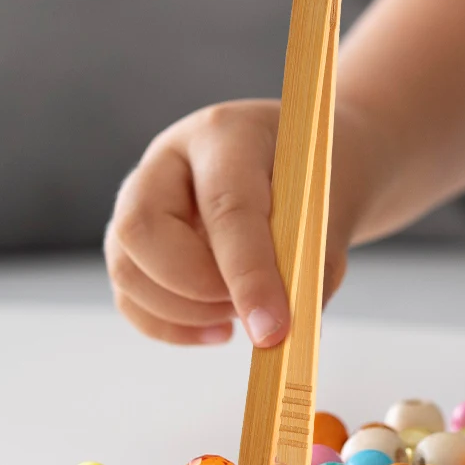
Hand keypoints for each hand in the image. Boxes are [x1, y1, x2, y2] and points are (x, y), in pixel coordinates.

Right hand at [105, 100, 349, 347]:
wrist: (309, 169)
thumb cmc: (322, 181)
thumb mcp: (337, 210)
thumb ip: (316, 265)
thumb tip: (288, 331)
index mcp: (226, 133)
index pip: (226, 206)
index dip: (249, 274)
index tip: (274, 328)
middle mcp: (168, 159)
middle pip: (142, 228)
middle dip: (196, 289)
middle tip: (253, 312)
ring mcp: (140, 198)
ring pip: (126, 268)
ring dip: (186, 312)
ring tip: (243, 311)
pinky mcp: (136, 242)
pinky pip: (129, 296)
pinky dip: (172, 327)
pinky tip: (221, 329)